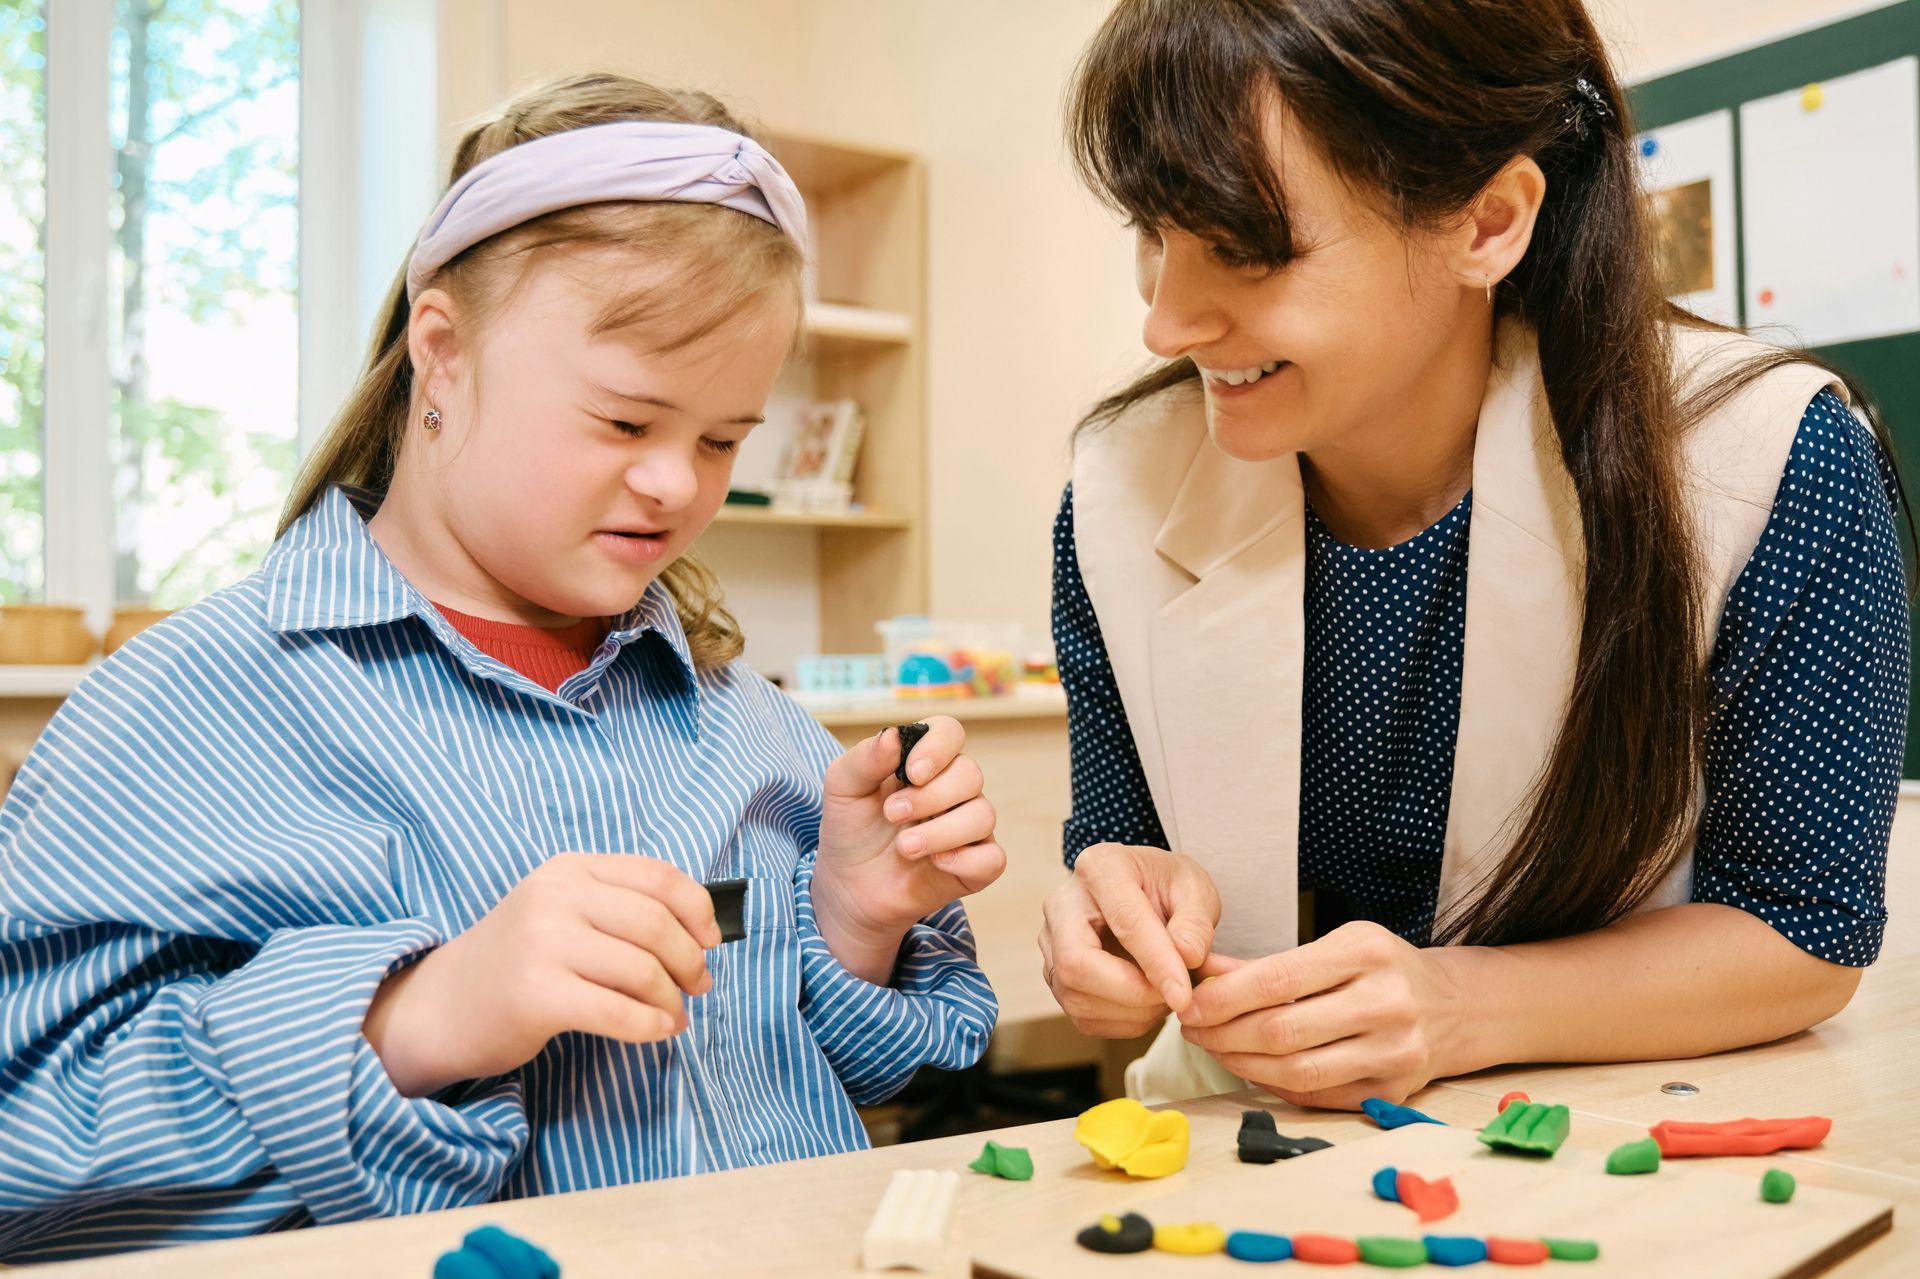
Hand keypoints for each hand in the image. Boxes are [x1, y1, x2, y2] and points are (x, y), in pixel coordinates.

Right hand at [363, 852, 719, 1096]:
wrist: (442, 1007)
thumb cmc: (518, 962)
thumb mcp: (562, 912)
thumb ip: (620, 908)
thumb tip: (704, 931)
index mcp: (569, 869)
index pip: (657, 876)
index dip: (698, 909)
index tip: (712, 940)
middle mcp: (555, 898)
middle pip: (656, 923)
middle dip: (690, 959)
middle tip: (699, 985)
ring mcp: (543, 944)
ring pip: (642, 969)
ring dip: (672, 998)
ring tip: (675, 1014)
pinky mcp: (537, 995)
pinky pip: (619, 1011)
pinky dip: (651, 1026)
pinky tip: (659, 1032)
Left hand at [811, 717, 1005, 982]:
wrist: (848, 886)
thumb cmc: (850, 829)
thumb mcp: (843, 789)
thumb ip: (865, 759)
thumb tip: (892, 735)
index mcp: (924, 760)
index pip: (949, 732)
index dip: (937, 747)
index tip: (911, 772)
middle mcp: (953, 789)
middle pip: (970, 774)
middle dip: (931, 796)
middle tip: (892, 814)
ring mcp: (967, 827)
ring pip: (983, 815)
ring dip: (941, 831)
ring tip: (904, 847)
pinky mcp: (975, 866)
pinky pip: (993, 859)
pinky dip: (966, 859)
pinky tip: (936, 863)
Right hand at [1039, 842, 1235, 1037]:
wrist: (1145, 892)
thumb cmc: (1168, 888)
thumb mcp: (1195, 889)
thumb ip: (1194, 923)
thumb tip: (1186, 959)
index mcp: (1100, 868)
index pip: (1124, 921)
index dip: (1155, 963)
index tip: (1184, 995)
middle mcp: (1062, 905)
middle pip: (1076, 964)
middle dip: (1131, 994)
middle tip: (1175, 998)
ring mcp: (1052, 944)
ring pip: (1077, 998)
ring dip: (1133, 1012)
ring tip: (1167, 994)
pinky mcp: (1055, 977)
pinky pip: (1084, 1016)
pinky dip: (1125, 1021)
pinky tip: (1149, 1002)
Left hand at [1177, 920, 1466, 1108]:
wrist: (1451, 1007)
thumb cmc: (1379, 969)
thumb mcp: (1334, 946)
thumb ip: (1268, 963)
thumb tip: (1202, 974)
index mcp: (1366, 953)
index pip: (1277, 979)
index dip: (1223, 997)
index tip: (1188, 1002)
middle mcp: (1386, 1003)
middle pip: (1282, 1030)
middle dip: (1222, 1033)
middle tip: (1191, 1028)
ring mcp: (1393, 1053)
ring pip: (1296, 1071)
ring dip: (1240, 1063)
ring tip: (1213, 1048)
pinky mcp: (1392, 1091)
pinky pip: (1315, 1095)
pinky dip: (1272, 1084)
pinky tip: (1249, 1067)